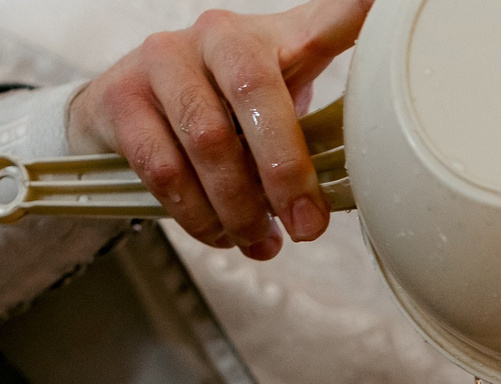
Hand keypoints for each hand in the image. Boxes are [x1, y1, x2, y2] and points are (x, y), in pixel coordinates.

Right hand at [70, 0, 371, 259]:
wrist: (124, 112)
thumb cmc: (218, 111)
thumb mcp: (271, 105)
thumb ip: (315, 127)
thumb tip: (355, 175)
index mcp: (266, 36)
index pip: (318, 23)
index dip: (351, 13)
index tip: (380, 3)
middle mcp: (214, 35)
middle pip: (256, 94)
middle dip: (286, 171)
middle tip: (306, 227)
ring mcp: (161, 61)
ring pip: (208, 141)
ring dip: (240, 208)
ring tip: (260, 242)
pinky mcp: (120, 99)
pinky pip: (165, 170)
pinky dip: (198, 216)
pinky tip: (219, 235)